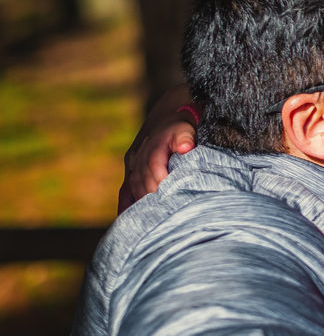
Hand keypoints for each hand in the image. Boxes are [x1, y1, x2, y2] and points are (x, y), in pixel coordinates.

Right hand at [119, 84, 196, 212]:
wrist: (170, 114)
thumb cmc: (182, 124)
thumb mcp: (186, 126)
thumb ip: (185, 137)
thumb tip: (186, 148)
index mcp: (152, 146)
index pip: (154, 169)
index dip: (162, 184)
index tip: (171, 199)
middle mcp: (138, 156)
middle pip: (143, 182)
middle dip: (153, 199)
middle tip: (165, 216)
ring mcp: (132, 164)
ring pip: (134, 187)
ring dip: (141, 203)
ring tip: (153, 221)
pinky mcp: (130, 170)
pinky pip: (125, 191)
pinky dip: (125, 205)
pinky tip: (127, 221)